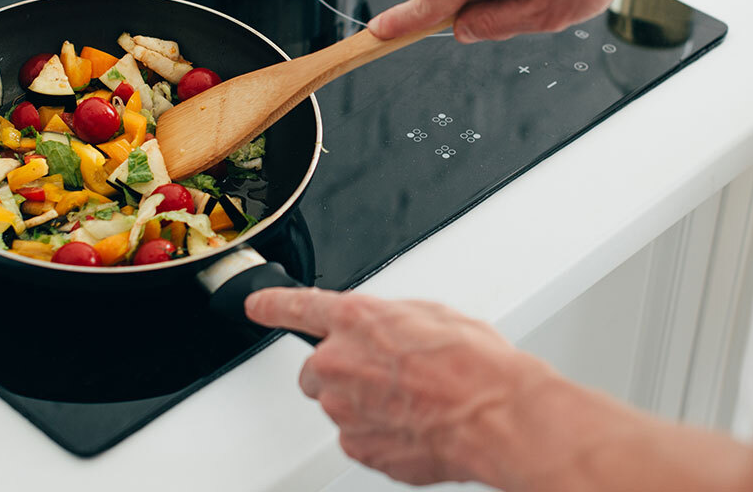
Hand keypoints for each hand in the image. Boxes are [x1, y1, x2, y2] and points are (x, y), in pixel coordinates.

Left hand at [245, 288, 556, 487]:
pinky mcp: (358, 447)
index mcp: (354, 319)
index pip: (296, 307)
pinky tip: (413, 425)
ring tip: (413, 401)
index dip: (271, 305)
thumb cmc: (475, 364)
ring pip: (339, 405)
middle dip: (342, 370)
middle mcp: (338, 363)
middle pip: (316, 369)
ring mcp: (344, 410)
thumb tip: (385, 331)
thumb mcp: (432, 314)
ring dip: (364, 403)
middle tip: (386, 375)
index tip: (256, 305)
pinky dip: (378, 434)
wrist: (497, 415)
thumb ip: (390, 320)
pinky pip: (358, 437)